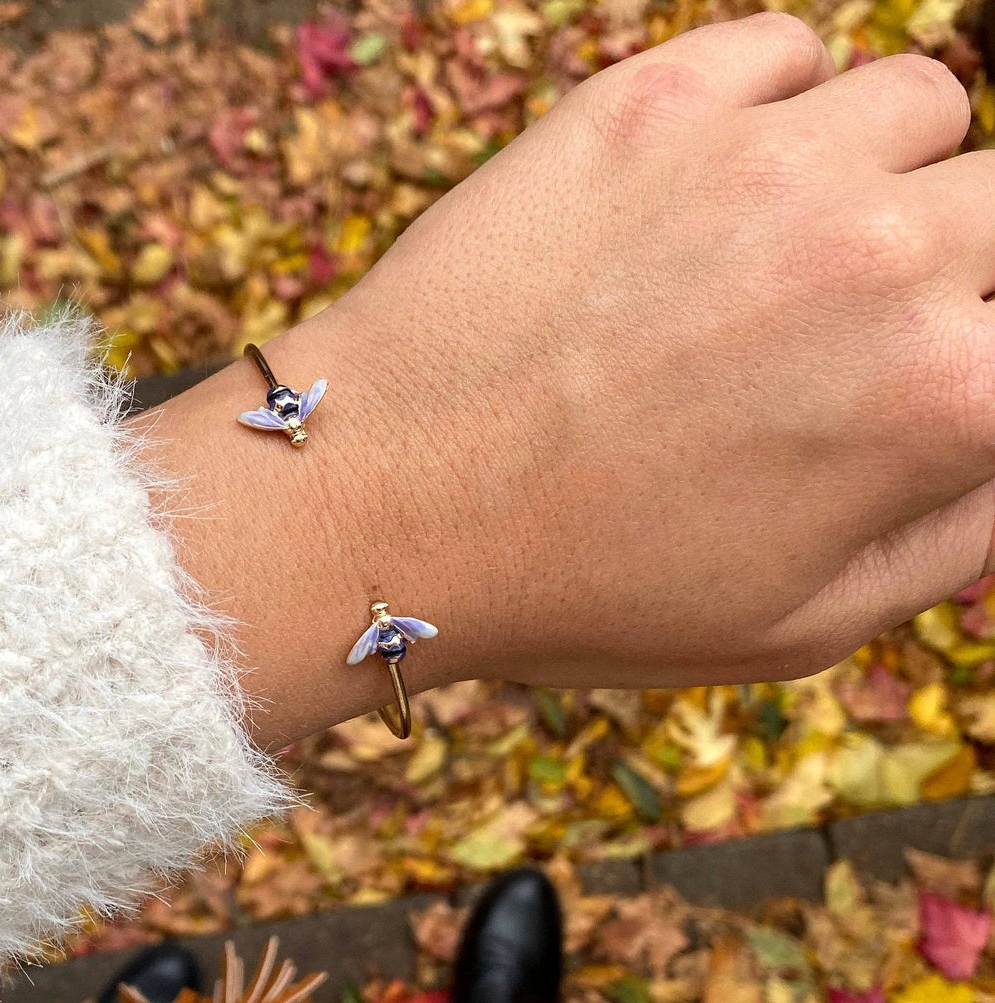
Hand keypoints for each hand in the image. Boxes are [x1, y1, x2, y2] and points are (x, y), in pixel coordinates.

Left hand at [148, 15, 994, 746]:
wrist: (385, 506)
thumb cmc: (582, 589)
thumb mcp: (794, 626)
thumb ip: (952, 538)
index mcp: (945, 400)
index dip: (974, 359)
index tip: (921, 369)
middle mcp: (882, 255)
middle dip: (955, 267)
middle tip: (846, 328)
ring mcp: (767, 160)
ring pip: (918, 104)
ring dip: (879, 171)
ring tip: (783, 249)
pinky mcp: (654, 101)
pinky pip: (788, 49)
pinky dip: (777, 103)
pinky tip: (714, 184)